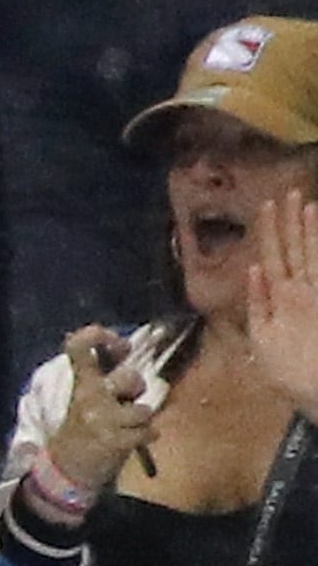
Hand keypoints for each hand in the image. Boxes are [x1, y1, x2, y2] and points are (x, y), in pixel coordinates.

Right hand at [40, 322, 167, 491]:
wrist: (66, 472)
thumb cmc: (83, 431)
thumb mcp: (84, 399)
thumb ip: (103, 375)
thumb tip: (127, 347)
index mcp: (82, 384)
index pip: (80, 347)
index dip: (100, 336)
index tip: (120, 345)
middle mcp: (90, 397)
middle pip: (130, 377)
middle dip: (137, 390)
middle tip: (127, 401)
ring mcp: (101, 419)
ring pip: (143, 410)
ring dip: (141, 421)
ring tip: (128, 429)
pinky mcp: (114, 441)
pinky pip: (147, 432)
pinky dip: (146, 437)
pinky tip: (134, 441)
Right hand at [247, 190, 317, 418]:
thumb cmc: (288, 372)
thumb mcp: (262, 342)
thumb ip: (257, 304)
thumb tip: (253, 271)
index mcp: (279, 298)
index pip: (274, 255)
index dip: (272, 229)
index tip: (269, 204)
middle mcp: (302, 289)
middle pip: (296, 249)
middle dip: (292, 221)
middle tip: (291, 192)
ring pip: (314, 254)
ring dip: (311, 230)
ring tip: (309, 204)